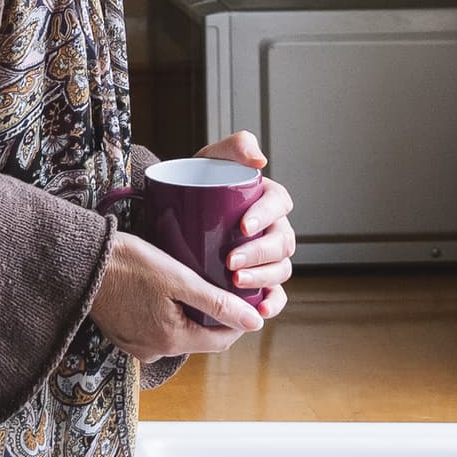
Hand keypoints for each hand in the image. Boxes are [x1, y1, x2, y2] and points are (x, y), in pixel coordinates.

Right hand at [90, 229, 261, 361]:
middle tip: (215, 285)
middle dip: (210, 315)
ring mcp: (135, 346)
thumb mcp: (179, 278)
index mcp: (172, 340)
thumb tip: (255, 321)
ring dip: (185, 314)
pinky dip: (163, 314)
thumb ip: (217, 302)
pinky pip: (154, 329)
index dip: (237, 321)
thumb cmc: (128, 264)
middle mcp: (154, 351)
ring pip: (176, 332)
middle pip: (198, 336)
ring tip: (188, 285)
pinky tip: (160, 292)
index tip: (242, 299)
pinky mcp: (122, 336)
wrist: (80, 261)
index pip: (220, 340)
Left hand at [191, 132, 297, 317]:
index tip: (242, 226)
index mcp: (269, 199)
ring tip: (236, 283)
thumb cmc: (198, 185)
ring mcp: (268, 256)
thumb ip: (233, 146)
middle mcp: (274, 228)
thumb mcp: (211, 159)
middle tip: (231, 261)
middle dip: (259, 254)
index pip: (279, 204)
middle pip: (281, 242)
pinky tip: (260, 309)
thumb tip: (260, 159)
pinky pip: (276, 294)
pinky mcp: (259, 279)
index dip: (266, 216)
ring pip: (280, 269)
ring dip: (263, 278)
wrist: (175, 214)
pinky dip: (273, 303)